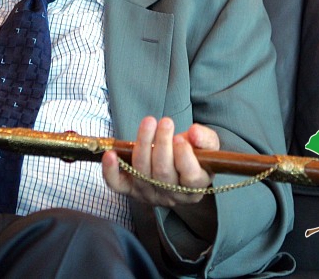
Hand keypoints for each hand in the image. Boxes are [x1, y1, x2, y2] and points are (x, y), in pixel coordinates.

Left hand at [102, 116, 219, 208]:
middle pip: (163, 173)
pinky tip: (110, 154)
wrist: (176, 164)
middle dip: (162, 145)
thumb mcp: (208, 145)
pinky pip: (117, 184)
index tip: (180, 139)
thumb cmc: (194, 154)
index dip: (184, 158)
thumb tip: (194, 133)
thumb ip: (206, 139)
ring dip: (143, 145)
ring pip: (142, 173)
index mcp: (195, 187)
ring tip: (149, 122)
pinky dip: (111, 171)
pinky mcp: (130, 190)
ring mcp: (149, 194)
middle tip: (166, 122)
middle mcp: (171, 195)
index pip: (190, 177)